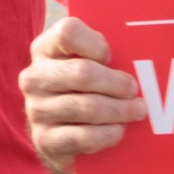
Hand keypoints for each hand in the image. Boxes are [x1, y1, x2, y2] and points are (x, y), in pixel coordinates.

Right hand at [19, 17, 147, 173]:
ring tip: (137, 111)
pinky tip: (119, 131)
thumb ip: (99, 53)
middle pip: (82, 73)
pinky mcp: (44, 140)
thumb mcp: (82, 62)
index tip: (112, 56)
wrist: (55, 132)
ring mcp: (36, 110)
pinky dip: (108, 134)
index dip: (96, 43)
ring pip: (87, 107)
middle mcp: (34, 77)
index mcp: (44, 48)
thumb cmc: (78, 88)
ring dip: (119, 110)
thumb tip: (138, 53)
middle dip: (116, 82)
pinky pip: (84, 137)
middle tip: (135, 90)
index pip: (68, 32)